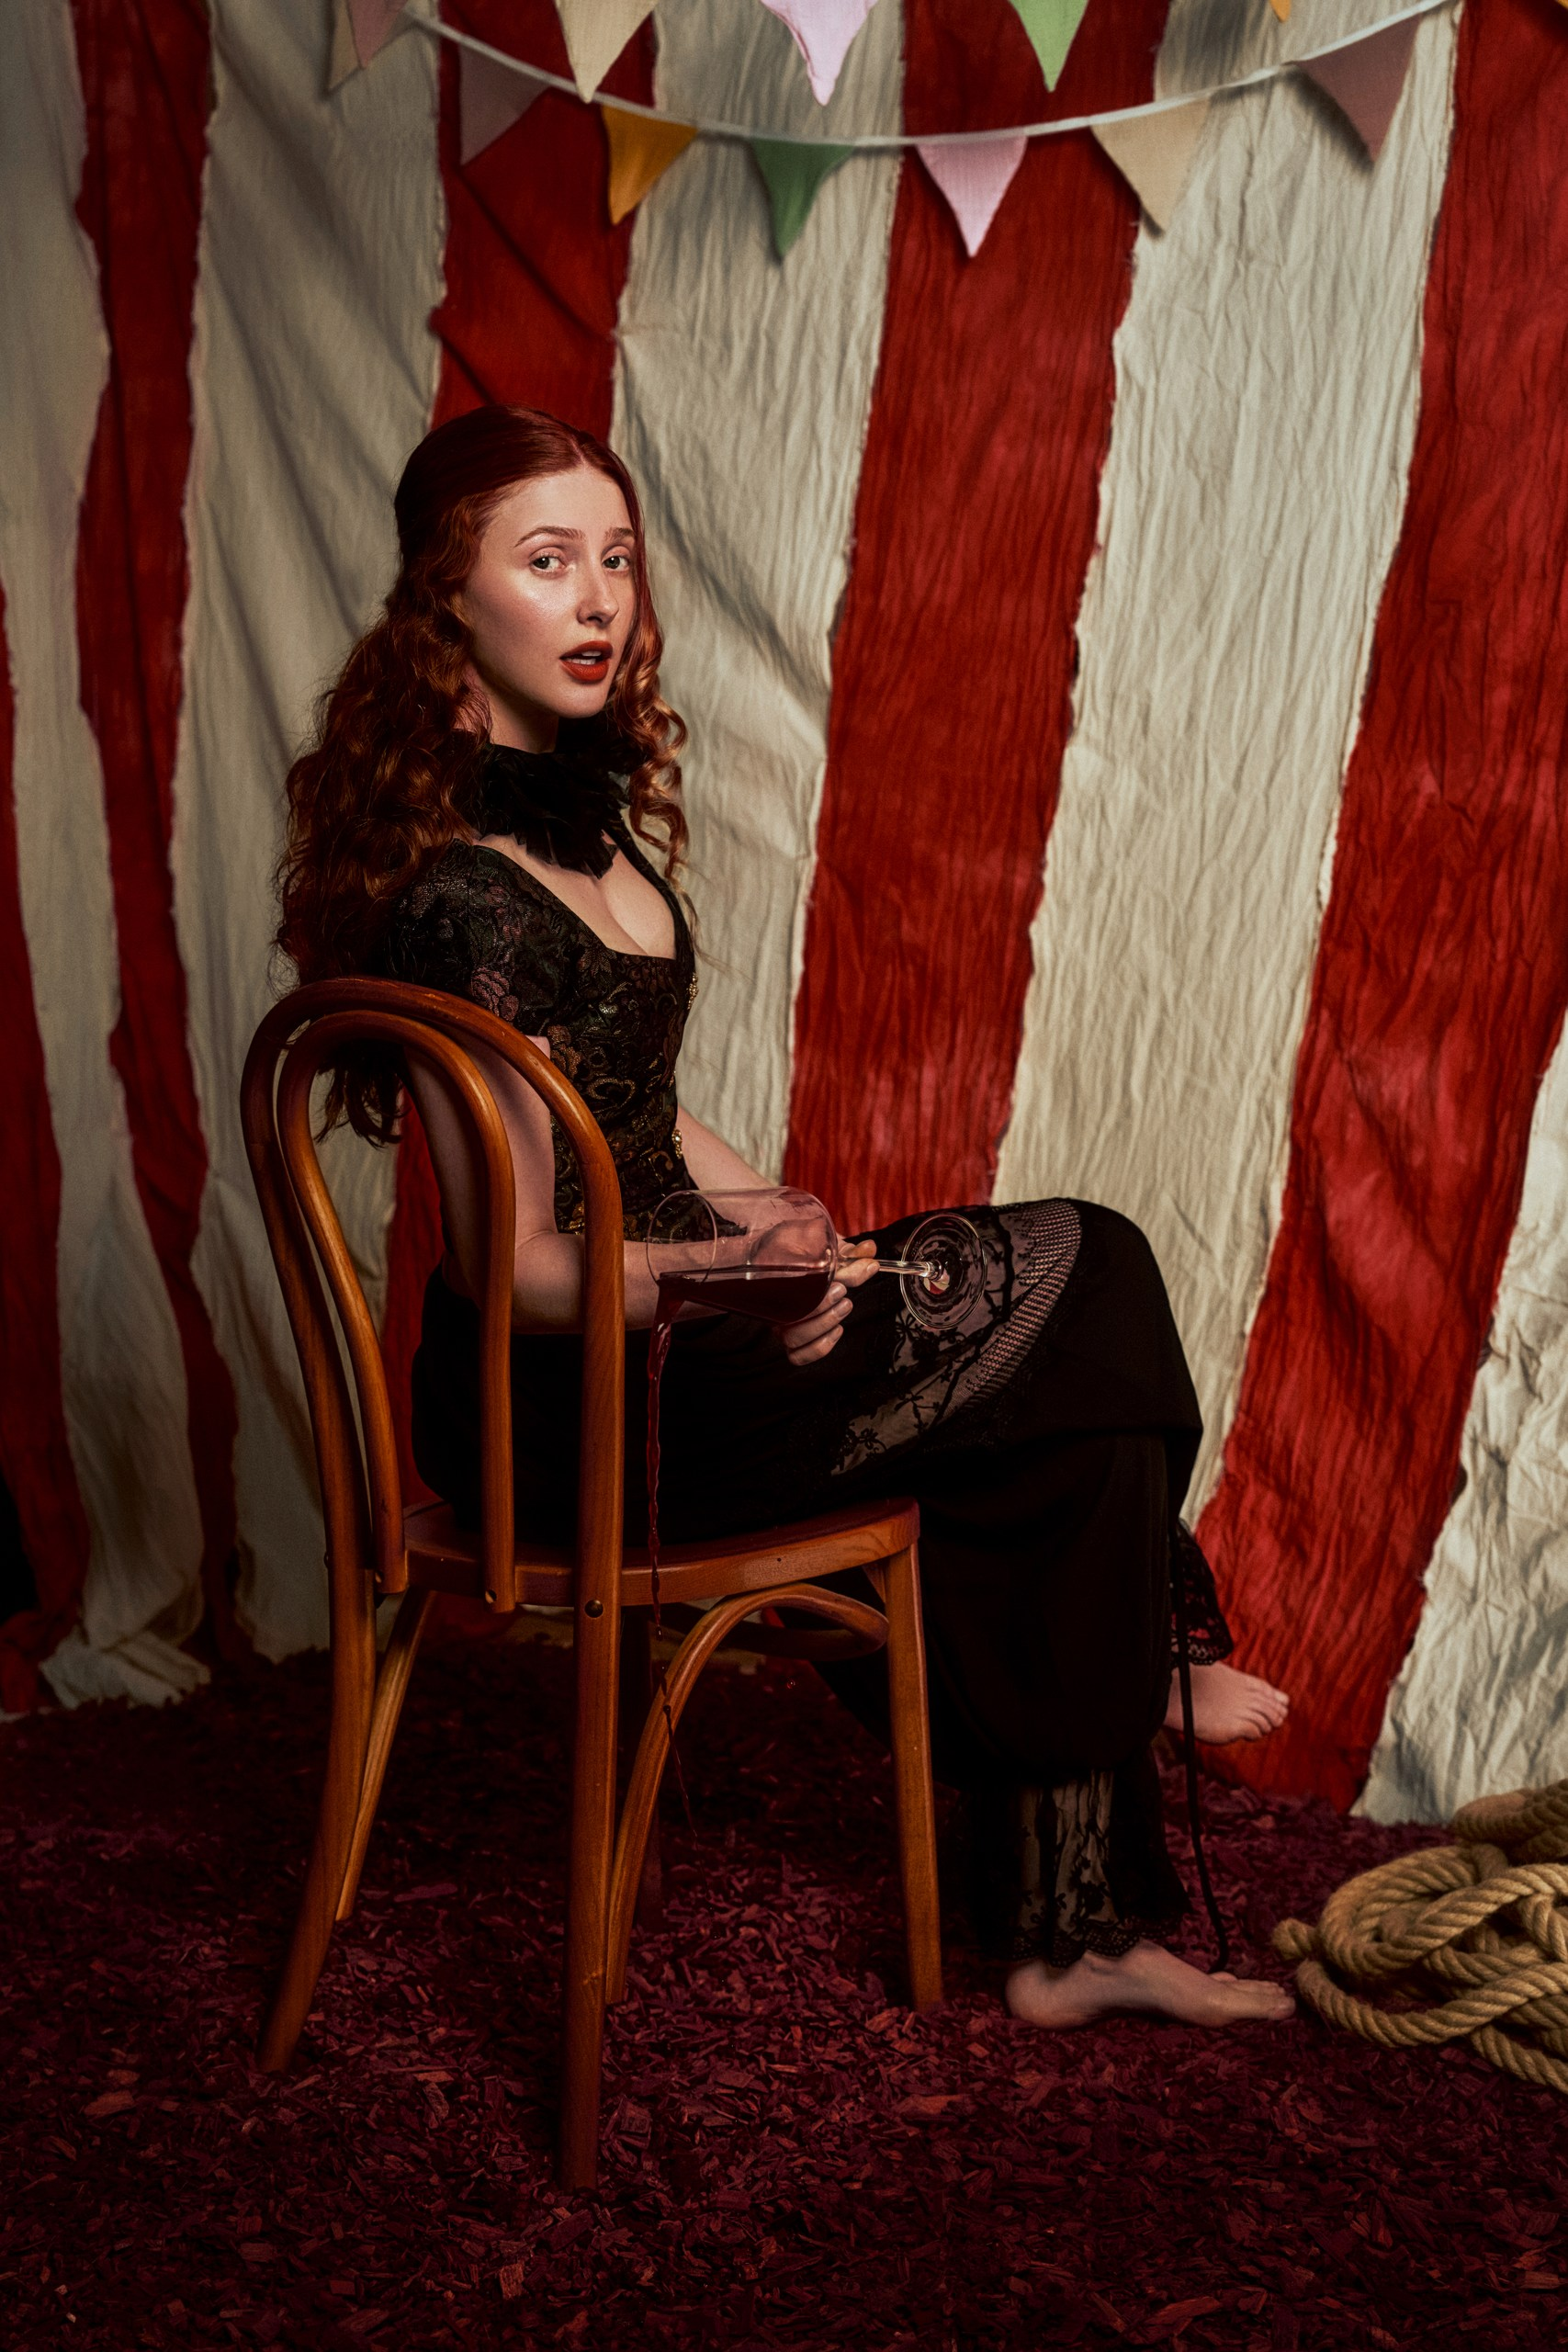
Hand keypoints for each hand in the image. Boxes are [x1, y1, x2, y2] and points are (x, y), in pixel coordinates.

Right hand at [782, 1238, 876, 1365]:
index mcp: (775, 1279)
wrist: (813, 1259)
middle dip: (819, 1309)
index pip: (781, 1293)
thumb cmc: (818, 1255)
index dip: (812, 1295)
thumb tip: (870, 1261)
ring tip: (844, 1307)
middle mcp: (773, 1305)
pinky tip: (837, 1329)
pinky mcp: (792, 1340)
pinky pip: (798, 1356)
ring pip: (791, 1339)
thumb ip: (852, 1259)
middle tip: (842, 1293)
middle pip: (785, 1320)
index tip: (837, 1283)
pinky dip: (820, 1346)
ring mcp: (780, 1324)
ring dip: (822, 1325)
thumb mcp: (835, 1253)